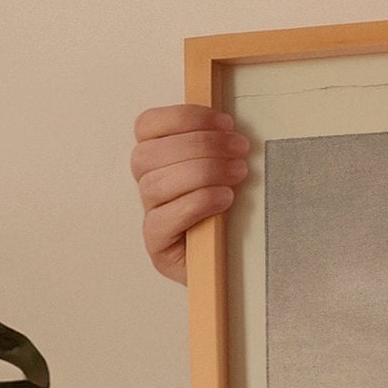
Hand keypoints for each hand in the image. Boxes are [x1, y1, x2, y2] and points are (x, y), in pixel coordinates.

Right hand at [131, 105, 249, 282]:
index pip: (147, 127)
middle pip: (149, 154)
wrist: (235, 269)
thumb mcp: (230, 176)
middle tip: (240, 149)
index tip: (225, 121)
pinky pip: (162, 220)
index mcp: (157, 161)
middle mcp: (147, 187)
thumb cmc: (234, 218)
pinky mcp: (158, 247)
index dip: (183, 117)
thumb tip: (233, 131)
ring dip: (201, 172)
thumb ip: (221, 150)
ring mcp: (150, 218)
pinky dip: (196, 203)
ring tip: (239, 174)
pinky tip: (224, 199)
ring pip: (154, 184)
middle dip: (199, 145)